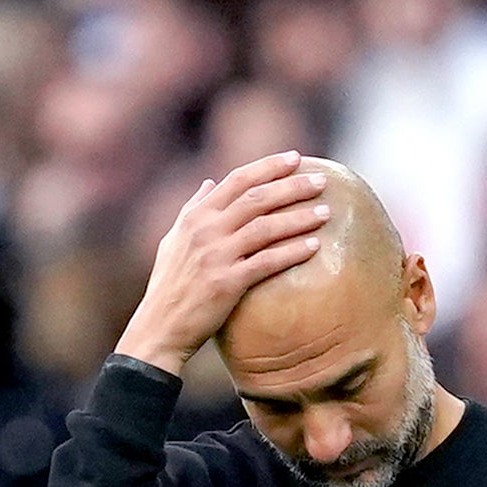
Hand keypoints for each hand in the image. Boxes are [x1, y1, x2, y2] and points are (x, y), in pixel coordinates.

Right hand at [116, 155, 329, 376]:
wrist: (160, 327)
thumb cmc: (168, 286)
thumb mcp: (174, 240)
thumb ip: (192, 209)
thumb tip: (209, 182)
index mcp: (195, 216)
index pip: (237, 180)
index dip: (268, 167)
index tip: (295, 158)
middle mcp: (206, 230)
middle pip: (257, 199)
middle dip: (292, 187)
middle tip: (321, 181)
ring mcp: (217, 256)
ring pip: (266, 227)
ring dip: (299, 218)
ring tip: (326, 212)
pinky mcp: (227, 284)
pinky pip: (267, 262)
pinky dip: (292, 252)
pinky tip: (314, 246)